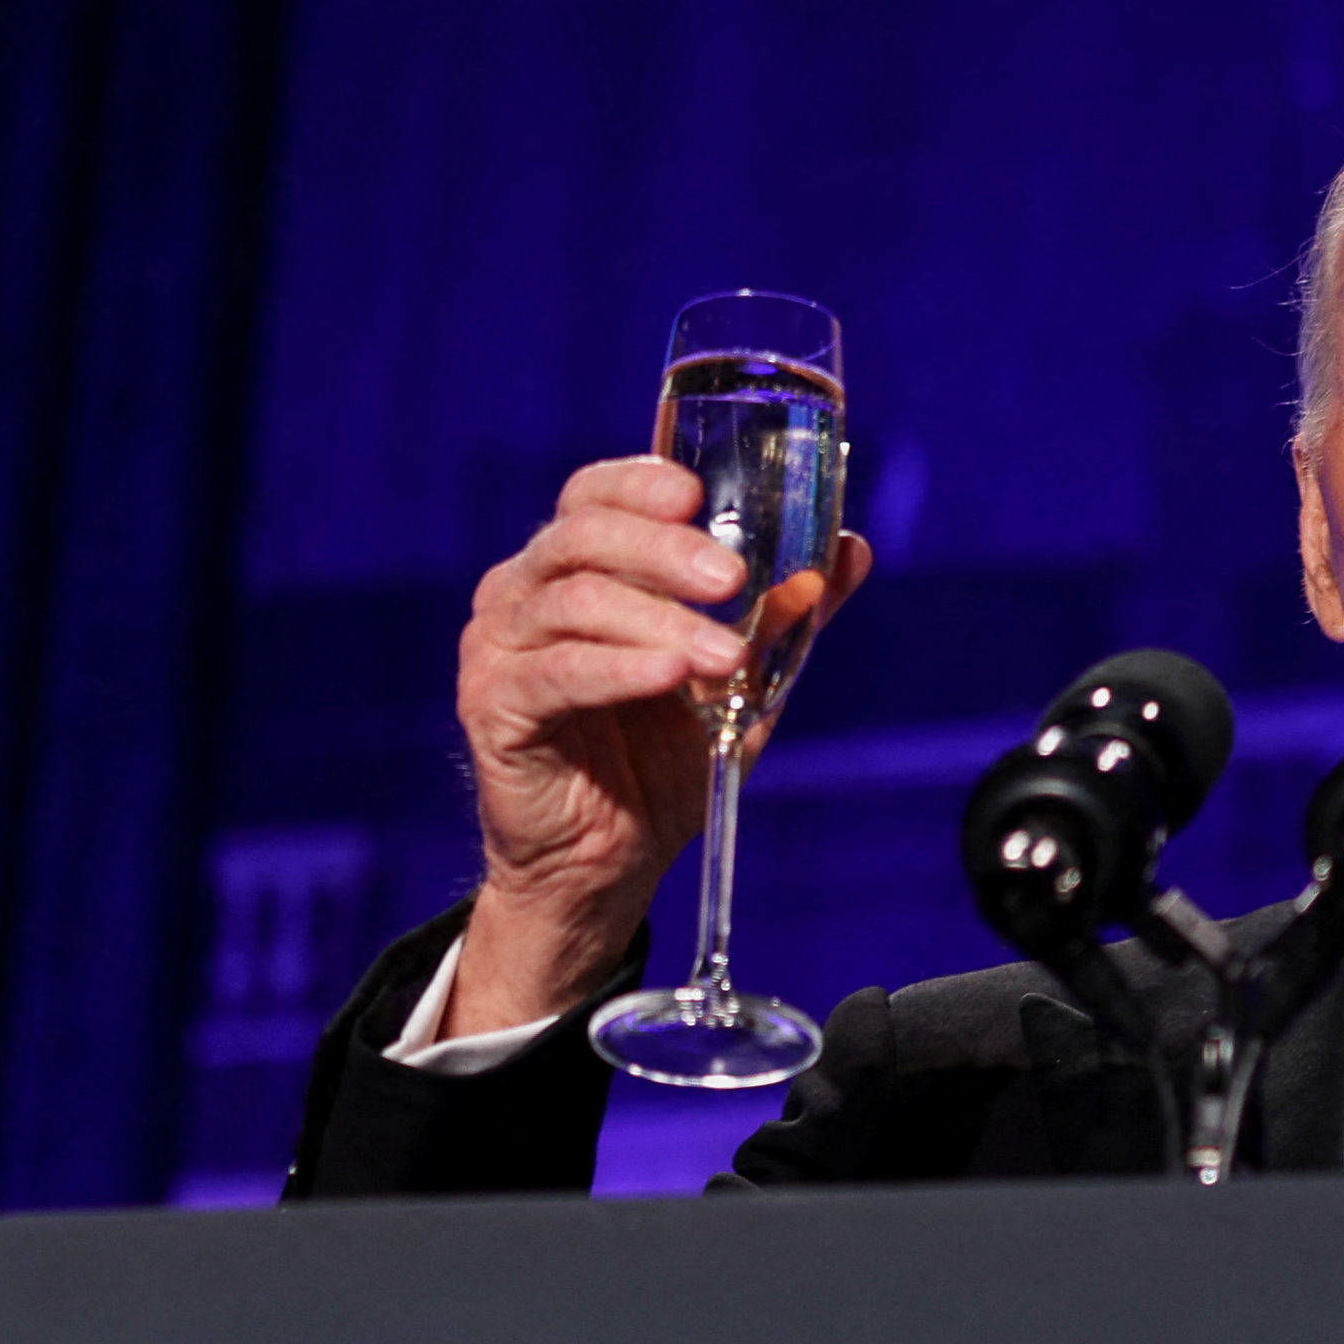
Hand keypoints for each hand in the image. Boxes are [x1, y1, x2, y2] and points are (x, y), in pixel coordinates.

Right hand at [442, 456, 870, 1034]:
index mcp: (576, 566)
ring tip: (726, 655)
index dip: (640, 482)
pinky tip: (671, 675)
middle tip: (732, 577)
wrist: (613, 861)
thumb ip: (788, 615)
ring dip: (659, 621)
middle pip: (583, 535)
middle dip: (663, 549)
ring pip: (573, 602)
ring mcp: (499, 647)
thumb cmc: (667, 755)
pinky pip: (554, 673)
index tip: (697, 494)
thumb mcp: (742, 680)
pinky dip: (619, 668)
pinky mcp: (492, 706)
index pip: (593, 494)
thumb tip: (851, 551)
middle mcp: (524, 592)